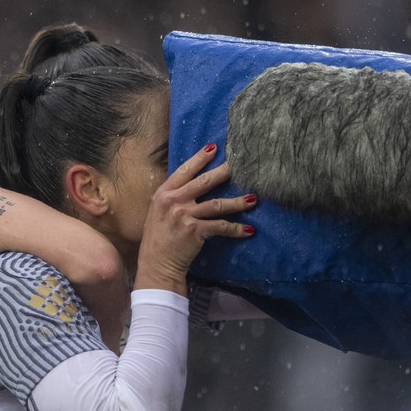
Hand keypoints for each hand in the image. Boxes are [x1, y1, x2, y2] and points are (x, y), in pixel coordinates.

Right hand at [134, 144, 255, 293]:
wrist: (156, 263)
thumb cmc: (158, 239)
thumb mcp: (159, 212)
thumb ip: (173, 198)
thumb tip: (191, 186)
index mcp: (164, 193)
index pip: (185, 170)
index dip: (200, 158)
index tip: (214, 147)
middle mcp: (174, 201)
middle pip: (204, 182)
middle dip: (225, 172)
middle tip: (240, 165)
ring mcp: (184, 215)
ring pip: (217, 204)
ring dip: (238, 202)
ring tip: (253, 199)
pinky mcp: (195, 231)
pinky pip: (221, 227)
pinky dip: (236, 229)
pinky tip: (249, 230)